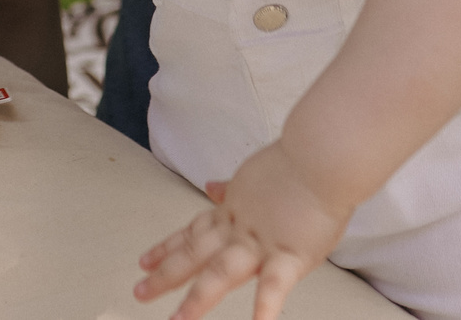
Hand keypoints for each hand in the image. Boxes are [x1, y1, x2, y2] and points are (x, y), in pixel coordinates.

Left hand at [136, 142, 351, 319]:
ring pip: (222, 273)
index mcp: (233, 212)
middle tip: (139, 292)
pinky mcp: (291, 255)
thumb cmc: (296, 166)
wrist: (321, 156)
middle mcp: (239, 230)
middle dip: (165, 274)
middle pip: (195, 254)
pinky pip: (275, 284)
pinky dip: (265, 305)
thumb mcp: (253, 177)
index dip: (166, 247)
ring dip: (198, 298)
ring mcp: (262, 244)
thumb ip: (232, 189)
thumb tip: (211, 187)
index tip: (144, 261)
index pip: (192, 233)